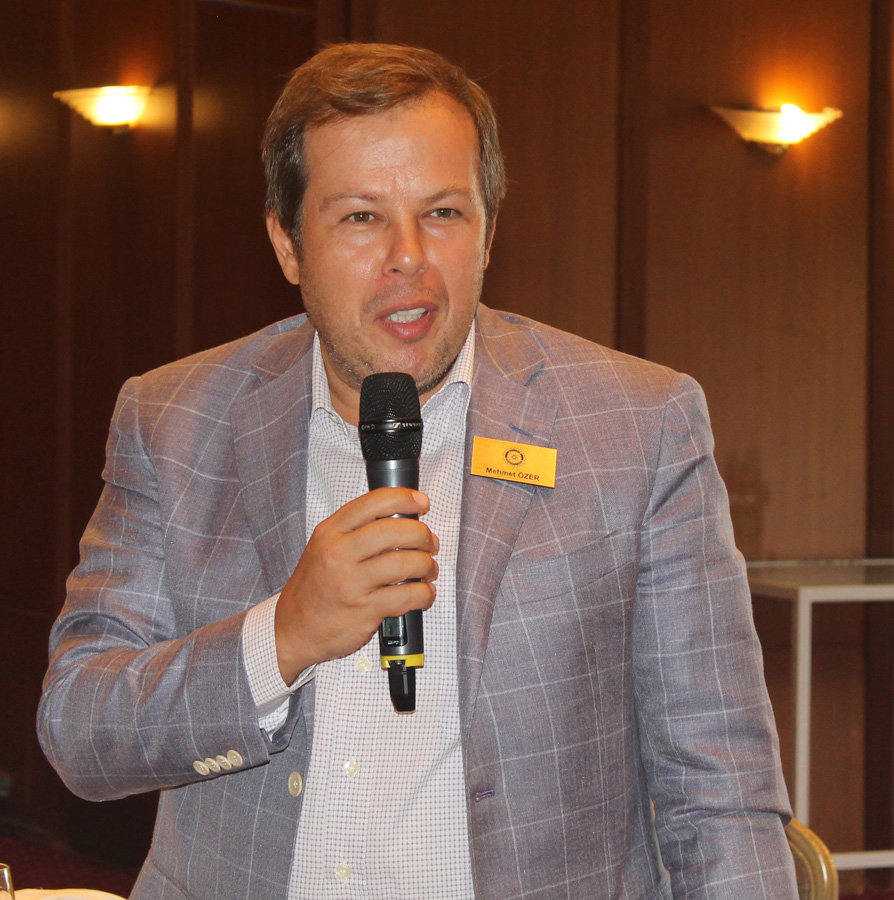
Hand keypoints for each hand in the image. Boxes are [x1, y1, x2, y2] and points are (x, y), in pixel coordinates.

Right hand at [274, 487, 437, 682]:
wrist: (291, 629)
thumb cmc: (313, 589)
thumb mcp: (323, 548)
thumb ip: (355, 532)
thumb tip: (401, 520)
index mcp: (330, 533)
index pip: (372, 503)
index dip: (404, 498)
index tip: (421, 502)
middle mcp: (339, 554)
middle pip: (393, 531)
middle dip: (421, 534)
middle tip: (429, 542)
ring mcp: (352, 582)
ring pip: (405, 563)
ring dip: (426, 565)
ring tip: (428, 569)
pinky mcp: (365, 610)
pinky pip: (407, 596)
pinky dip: (424, 594)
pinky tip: (423, 594)